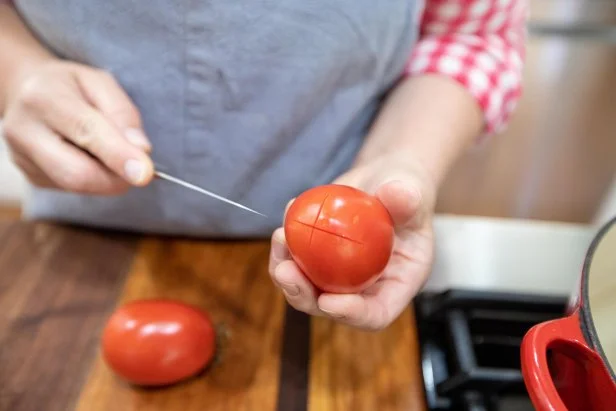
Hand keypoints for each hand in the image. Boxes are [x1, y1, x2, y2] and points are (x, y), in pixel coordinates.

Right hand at [2, 60, 153, 193]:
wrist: (26, 92)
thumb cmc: (70, 86)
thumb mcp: (100, 83)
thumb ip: (122, 113)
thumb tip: (141, 150)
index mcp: (44, 98)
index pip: (86, 132)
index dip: (119, 156)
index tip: (145, 173)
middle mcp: (24, 131)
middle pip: (77, 174)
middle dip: (118, 178)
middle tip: (141, 168)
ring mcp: (23, 159)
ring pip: (78, 186)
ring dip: (107, 177)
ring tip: (108, 151)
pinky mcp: (32, 178)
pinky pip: (74, 189)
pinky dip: (94, 179)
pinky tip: (89, 157)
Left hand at [268, 154, 436, 330]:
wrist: (383, 178)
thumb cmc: (406, 187)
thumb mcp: (413, 190)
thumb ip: (408, 197)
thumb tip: (399, 193)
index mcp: (397, 283)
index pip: (376, 313)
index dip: (352, 314)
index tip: (327, 301)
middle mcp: (367, 286)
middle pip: (331, 307)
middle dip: (304, 295)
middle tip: (286, 270)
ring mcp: (340, 274)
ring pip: (307, 288)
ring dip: (286, 271)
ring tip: (280, 238)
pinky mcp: (320, 258)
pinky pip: (298, 261)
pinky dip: (286, 248)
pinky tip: (286, 220)